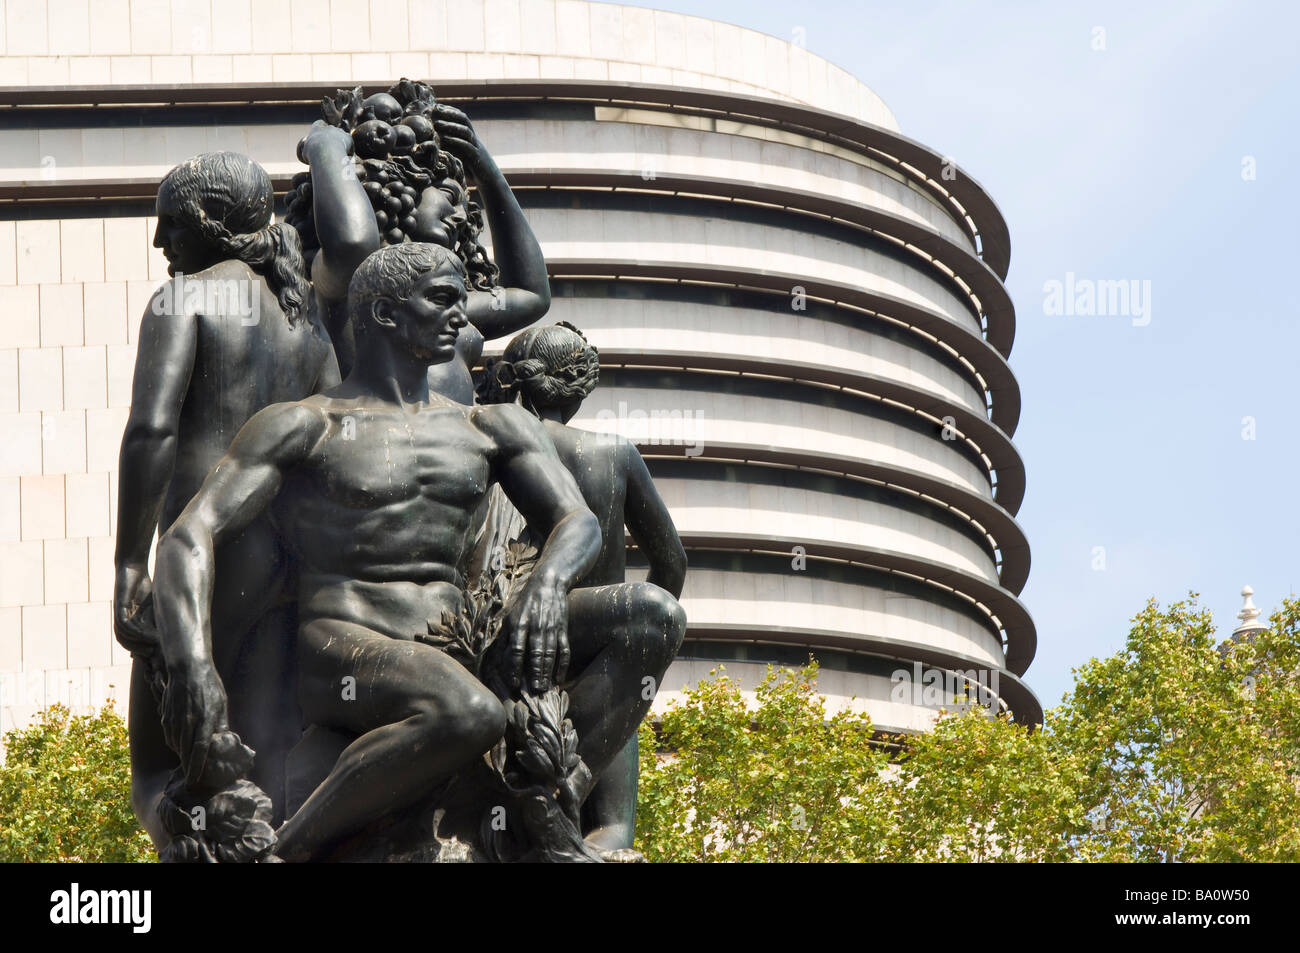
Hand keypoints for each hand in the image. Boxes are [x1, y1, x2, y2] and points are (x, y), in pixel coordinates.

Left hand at [113, 565, 158, 657]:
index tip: (158, 655)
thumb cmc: (144, 585)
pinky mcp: (119, 608)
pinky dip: (137, 632)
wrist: (131, 567)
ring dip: (140, 643)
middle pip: (127, 644)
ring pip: (125, 637)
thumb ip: (159, 617)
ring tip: (156, 645)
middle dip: (141, 651)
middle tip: (157, 654)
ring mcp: (119, 615)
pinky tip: (150, 634)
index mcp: (129, 623)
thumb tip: (176, 631)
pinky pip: (125, 625)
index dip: (144, 651)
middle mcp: (121, 621)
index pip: (133, 643)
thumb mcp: (154, 604)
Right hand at [161, 660, 229, 787]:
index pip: (200, 749)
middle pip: (186, 752)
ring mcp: (175, 720)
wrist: (187, 668)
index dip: (197, 767)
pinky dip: (175, 744)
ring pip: (176, 746)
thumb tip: (223, 743)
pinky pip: (170, 737)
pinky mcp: (166, 717)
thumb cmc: (208, 685)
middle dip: (189, 767)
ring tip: (189, 764)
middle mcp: (188, 722)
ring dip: (182, 756)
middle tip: (194, 780)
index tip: (195, 780)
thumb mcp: (220, 704)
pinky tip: (182, 745)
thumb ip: (220, 724)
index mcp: (205, 719)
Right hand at [297, 119, 352, 164]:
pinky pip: (349, 143)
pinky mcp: (348, 137)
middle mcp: (328, 127)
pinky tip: (346, 157)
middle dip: (332, 139)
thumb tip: (310, 155)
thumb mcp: (306, 152)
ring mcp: (339, 131)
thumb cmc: (313, 153)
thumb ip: (309, 150)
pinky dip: (349, 150)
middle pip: (331, 130)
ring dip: (341, 144)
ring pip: (341, 137)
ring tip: (338, 155)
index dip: (321, 130)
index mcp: (316, 128)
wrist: (325, 152)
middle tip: (331, 150)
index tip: (321, 137)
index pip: (319, 124)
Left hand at [432, 103, 486, 172]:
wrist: (490, 181)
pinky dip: (455, 141)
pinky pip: (467, 146)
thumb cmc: (473, 169)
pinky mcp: (477, 158)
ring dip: (450, 126)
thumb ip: (452, 147)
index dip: (450, 110)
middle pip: (464, 120)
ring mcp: (477, 147)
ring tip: (436, 124)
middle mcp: (474, 139)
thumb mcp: (461, 155)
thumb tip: (436, 141)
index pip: (461, 118)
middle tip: (435, 109)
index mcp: (471, 136)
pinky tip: (444, 139)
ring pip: (465, 131)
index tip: (436, 106)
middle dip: (450, 113)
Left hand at [502, 577, 569, 693]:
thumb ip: (507, 635)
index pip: (517, 649)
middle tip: (534, 691)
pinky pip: (564, 649)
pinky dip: (562, 665)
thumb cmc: (526, 601)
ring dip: (547, 672)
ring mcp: (551, 628)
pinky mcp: (562, 629)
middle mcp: (536, 627)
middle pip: (536, 654)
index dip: (515, 667)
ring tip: (545, 688)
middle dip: (535, 674)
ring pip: (550, 654)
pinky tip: (560, 677)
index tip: (514, 683)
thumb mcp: (511, 615)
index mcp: (520, 623)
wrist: (548, 583)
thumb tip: (501, 657)